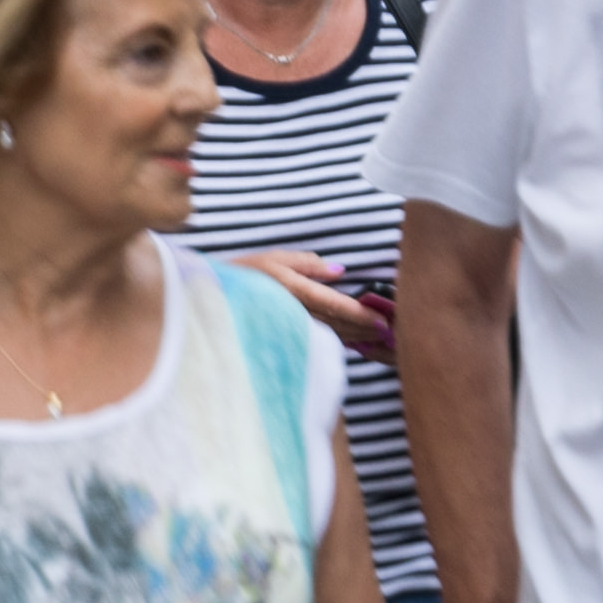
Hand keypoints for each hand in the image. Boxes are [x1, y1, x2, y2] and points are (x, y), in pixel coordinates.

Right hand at [225, 249, 388, 357]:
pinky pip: (318, 340)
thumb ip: (307, 263)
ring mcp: (290, 330)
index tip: (382, 321)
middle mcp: (295, 314)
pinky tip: (353, 343)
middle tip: (392, 333)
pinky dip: (338, 342)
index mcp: (294, 291)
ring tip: (379, 340)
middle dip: (365, 330)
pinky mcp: (286, 338)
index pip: (335, 305)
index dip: (360, 315)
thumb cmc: (242, 275)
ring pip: (330, 335)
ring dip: (356, 338)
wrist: (210, 303)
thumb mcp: (273, 259)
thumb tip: (339, 271)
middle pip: (338, 324)